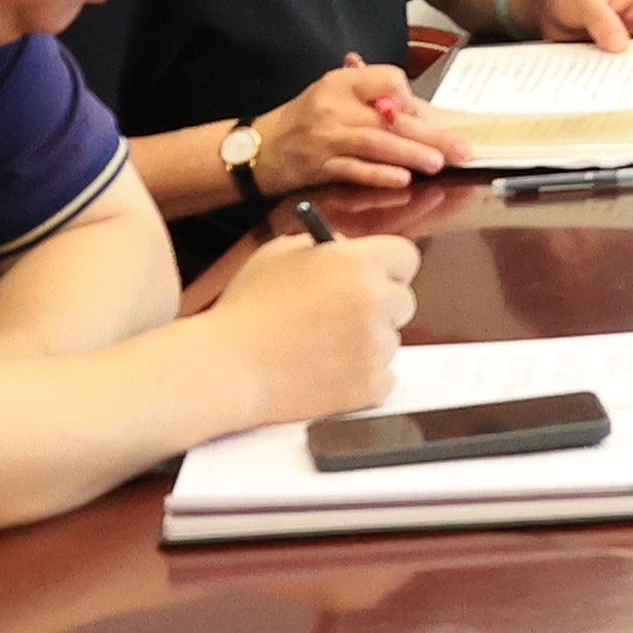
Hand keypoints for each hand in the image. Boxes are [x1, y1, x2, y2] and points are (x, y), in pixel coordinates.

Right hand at [212, 223, 419, 419]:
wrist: (226, 366)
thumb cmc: (245, 310)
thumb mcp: (279, 253)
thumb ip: (324, 246)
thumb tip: (349, 250)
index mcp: (358, 262)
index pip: (406, 258)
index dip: (389, 268)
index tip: (377, 277)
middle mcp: (376, 300)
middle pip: (403, 301)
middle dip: (379, 308)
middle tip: (344, 316)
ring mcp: (375, 346)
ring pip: (391, 342)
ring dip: (367, 345)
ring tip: (321, 348)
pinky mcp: (370, 385)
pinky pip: (384, 377)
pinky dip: (363, 378)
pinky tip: (329, 372)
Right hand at [248, 61, 468, 199]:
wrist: (259, 149)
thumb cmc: (305, 121)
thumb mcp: (334, 94)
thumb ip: (374, 98)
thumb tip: (424, 115)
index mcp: (342, 82)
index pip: (390, 79)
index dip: (413, 101)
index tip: (427, 120)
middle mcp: (334, 106)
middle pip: (391, 117)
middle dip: (430, 135)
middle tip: (461, 150)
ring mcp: (326, 137)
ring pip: (375, 143)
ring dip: (410, 154)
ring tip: (438, 164)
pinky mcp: (318, 166)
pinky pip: (353, 170)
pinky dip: (379, 175)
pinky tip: (402, 180)